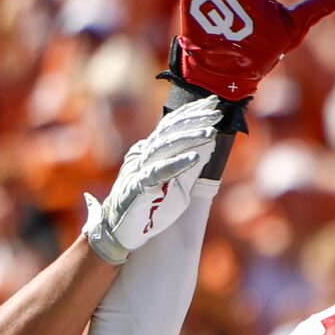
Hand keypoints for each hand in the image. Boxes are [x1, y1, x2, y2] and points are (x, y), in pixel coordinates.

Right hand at [81, 99, 233, 263]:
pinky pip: (158, 172)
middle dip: (195, 119)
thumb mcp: (171, 183)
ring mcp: (138, 169)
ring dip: (190, 138)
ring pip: (165, 146)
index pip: (170, 124)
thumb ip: (186, 166)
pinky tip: (195, 158)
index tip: (213, 102)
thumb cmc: (147, 208)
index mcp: (148, 151)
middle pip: (169, 130)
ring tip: (211, 133)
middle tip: (217, 112)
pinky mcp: (137, 187)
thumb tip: (208, 147)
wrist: (118, 232)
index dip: (191, 111)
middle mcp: (142, 155)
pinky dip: (177, 164)